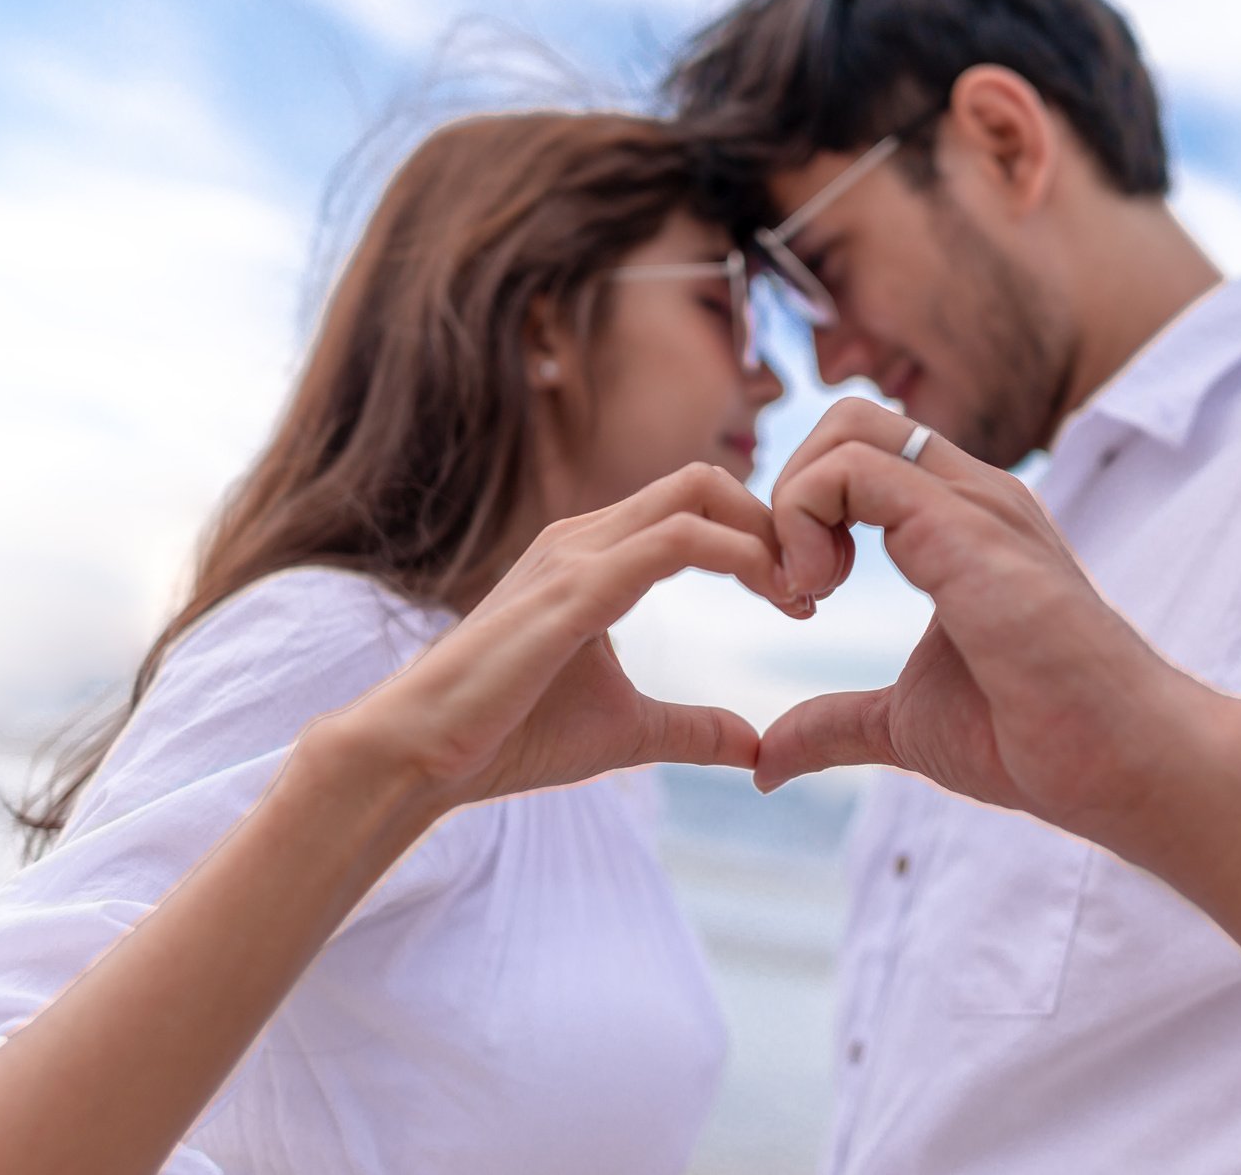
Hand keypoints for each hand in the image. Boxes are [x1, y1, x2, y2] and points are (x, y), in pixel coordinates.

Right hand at [316, 463, 809, 815]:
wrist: (420, 757)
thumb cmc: (508, 736)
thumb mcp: (626, 730)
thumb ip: (691, 728)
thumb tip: (756, 745)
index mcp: (595, 555)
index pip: (697, 505)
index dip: (763, 536)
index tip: (806, 596)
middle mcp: (585, 537)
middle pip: (706, 483)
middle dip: (777, 522)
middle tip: (820, 587)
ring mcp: (576, 554)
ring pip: (697, 496)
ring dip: (769, 536)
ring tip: (807, 596)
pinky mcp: (573, 588)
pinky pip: (676, 542)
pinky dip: (742, 557)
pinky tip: (777, 596)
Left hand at [760, 400, 1220, 849]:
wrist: (1123, 764)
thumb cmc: (1036, 740)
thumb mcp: (905, 724)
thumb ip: (836, 724)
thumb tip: (767, 762)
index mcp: (960, 522)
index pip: (859, 454)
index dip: (801, 512)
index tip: (798, 598)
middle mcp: (970, 495)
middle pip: (847, 420)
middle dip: (788, 489)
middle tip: (791, 584)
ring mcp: (974, 503)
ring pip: (846, 427)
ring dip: (791, 504)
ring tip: (804, 591)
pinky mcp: (966, 528)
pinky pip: (852, 470)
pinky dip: (802, 518)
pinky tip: (816, 595)